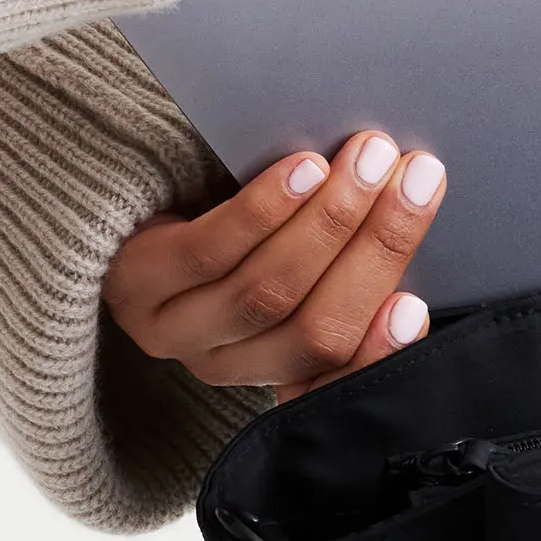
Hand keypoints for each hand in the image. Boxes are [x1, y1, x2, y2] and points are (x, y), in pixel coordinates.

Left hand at [103, 130, 447, 396]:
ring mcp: (174, 329)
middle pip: (313, 328)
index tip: (415, 307)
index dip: (379, 351)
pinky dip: (266, 211)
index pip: (335, 379)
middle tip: (416, 181)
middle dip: (377, 250)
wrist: (124, 199)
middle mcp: (223, 363)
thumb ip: (343, 264)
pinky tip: (303, 170)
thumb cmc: (231, 222)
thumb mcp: (295, 254)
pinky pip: (211, 252)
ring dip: (330, 221)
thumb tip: (413, 220)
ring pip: (267, 292)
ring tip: (368, 161)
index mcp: (273, 369)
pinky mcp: (137, 281)